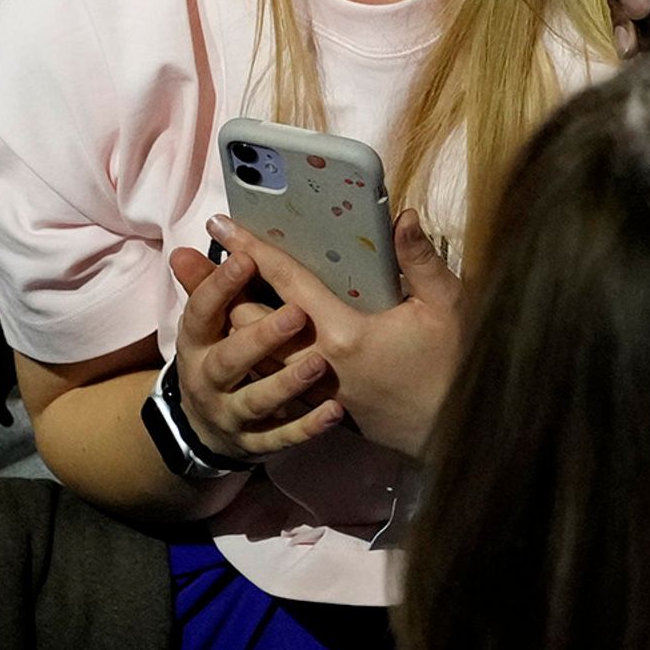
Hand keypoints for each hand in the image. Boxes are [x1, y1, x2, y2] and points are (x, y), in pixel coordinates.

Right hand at [163, 240, 343, 459]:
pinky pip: (283, 438)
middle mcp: (208, 379)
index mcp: (196, 342)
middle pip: (229, 359)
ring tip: (319, 364)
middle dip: (260, 337)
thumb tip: (183, 250)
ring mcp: (233, 415)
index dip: (220, 284)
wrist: (206, 430)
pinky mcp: (257, 443)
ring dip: (287, 383)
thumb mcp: (204, 324)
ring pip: (258, 401)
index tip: (246, 255)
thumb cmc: (216, 356)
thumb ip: (203, 286)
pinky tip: (335, 413)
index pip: (203, 310)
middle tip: (298, 315)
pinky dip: (307, 426)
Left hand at [210, 210, 460, 455]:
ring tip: (208, 294)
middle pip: (251, 321)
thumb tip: (403, 217)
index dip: (251, 249)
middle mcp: (318, 362)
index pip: (286, 281)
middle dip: (220, 287)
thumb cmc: (452, 367)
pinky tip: (242, 340)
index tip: (220, 224)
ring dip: (230, 323)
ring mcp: (316, 389)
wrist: (456, 432)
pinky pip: (272, 379)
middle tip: (194, 259)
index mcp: (342, 332)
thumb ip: (421, 260)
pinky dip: (252, 356)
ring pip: (255, 355)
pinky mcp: (321, 406)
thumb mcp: (447, 307)